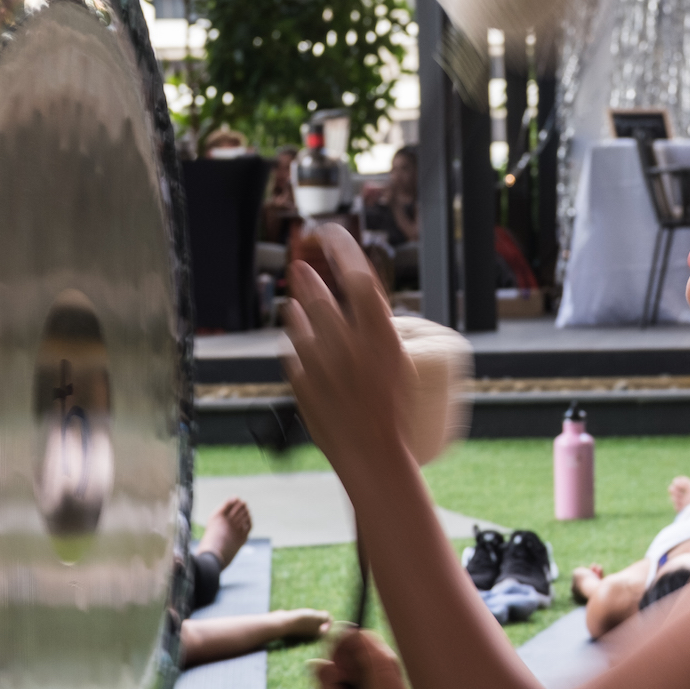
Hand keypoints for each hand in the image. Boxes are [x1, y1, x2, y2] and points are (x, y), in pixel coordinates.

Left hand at [282, 224, 414, 476]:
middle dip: (308, 277)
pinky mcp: (302, 381)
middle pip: (320, 295)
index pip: (358, 276)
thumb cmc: (395, 414)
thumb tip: (362, 305)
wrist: (372, 455)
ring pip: (299, 320)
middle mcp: (349, 345)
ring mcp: (321, 363)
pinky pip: (290, 350)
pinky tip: (295, 336)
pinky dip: (292, 339)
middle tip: (302, 265)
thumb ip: (377, 333)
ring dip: (297, 306)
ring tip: (297, 298)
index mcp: (381, 337)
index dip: (343, 249)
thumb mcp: (399, 365)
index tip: (333, 233)